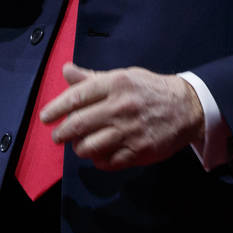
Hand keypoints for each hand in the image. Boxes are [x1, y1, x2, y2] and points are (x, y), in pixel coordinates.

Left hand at [42, 63, 204, 170]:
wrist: (186, 107)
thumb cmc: (149, 89)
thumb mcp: (123, 76)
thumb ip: (93, 77)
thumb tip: (66, 70)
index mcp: (116, 84)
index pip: (77, 96)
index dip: (56, 108)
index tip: (45, 116)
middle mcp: (121, 106)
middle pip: (79, 124)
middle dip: (61, 132)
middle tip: (57, 135)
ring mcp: (130, 131)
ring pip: (89, 146)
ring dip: (78, 148)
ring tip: (79, 145)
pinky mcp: (139, 151)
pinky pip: (107, 162)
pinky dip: (97, 160)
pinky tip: (98, 153)